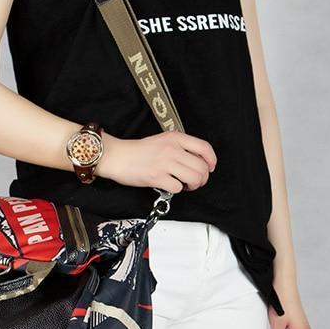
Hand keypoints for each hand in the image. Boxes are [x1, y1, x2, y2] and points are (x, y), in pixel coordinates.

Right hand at [97, 131, 216, 192]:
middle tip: (195, 181)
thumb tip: (197, 161)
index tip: (210, 167)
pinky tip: (170, 186)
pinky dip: (177, 190)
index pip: (204, 148)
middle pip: (202, 167)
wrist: (117, 156)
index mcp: (175, 138)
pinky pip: (178, 188)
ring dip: (193, 185)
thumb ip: (180, 147)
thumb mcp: (162, 140)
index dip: (212, 160)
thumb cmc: (138, 151)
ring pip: (194, 178)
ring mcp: (165, 163)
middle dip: (202, 178)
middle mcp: (172, 149)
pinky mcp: (156, 177)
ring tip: (185, 185)